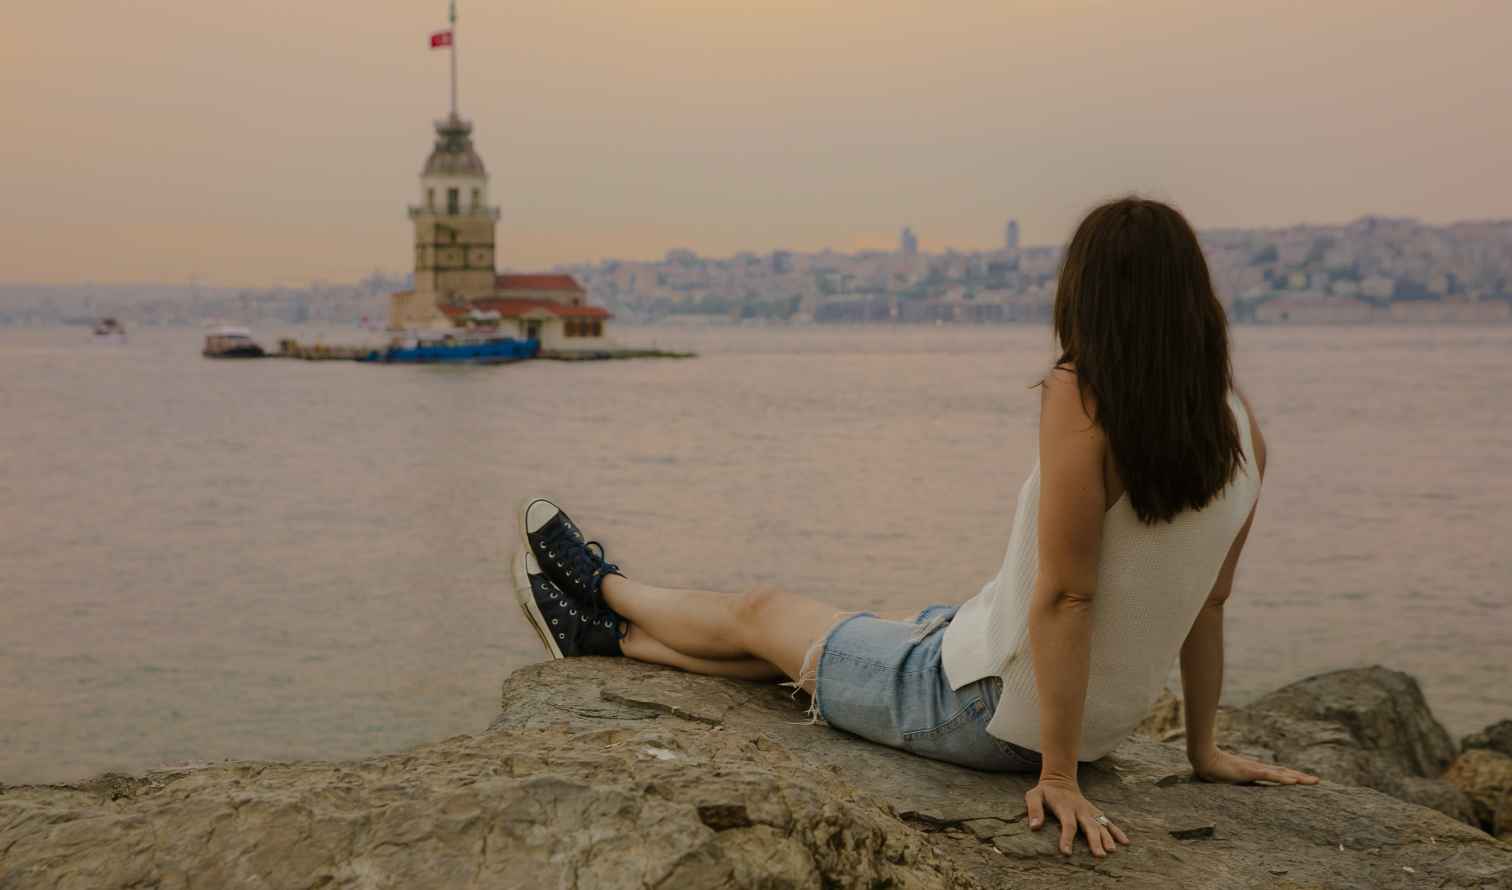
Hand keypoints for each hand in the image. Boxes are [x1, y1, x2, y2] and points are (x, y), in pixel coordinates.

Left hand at [1025, 777, 1130, 856]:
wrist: (1060, 780)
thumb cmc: (1045, 792)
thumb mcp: (1033, 796)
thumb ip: (1034, 810)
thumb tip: (1034, 827)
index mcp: (1065, 807)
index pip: (1068, 824)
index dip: (1067, 838)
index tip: (1067, 852)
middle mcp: (1080, 810)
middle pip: (1089, 826)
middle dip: (1094, 841)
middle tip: (1099, 855)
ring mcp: (1089, 811)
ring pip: (1101, 825)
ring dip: (1107, 838)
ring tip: (1112, 851)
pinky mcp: (1095, 812)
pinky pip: (1108, 822)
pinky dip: (1117, 831)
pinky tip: (1125, 842)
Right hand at [1191, 748, 1319, 784]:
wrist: (1204, 759)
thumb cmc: (1214, 767)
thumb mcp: (1229, 775)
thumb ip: (1236, 776)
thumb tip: (1237, 777)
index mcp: (1255, 769)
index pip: (1278, 773)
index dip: (1292, 775)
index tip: (1305, 779)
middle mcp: (1258, 768)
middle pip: (1284, 772)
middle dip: (1301, 777)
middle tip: (1317, 781)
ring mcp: (1255, 769)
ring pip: (1281, 774)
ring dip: (1297, 777)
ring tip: (1311, 781)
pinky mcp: (1249, 772)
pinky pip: (1269, 776)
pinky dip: (1282, 778)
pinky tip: (1292, 781)